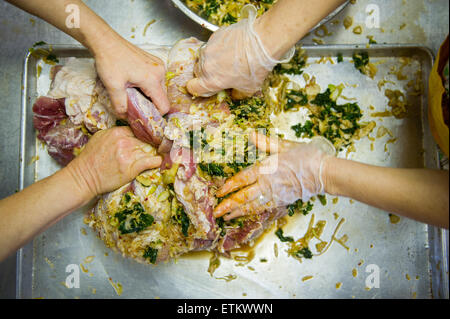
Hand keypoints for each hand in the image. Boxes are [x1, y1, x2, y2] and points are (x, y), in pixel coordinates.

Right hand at [65, 126, 161, 197]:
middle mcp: (124, 142)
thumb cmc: (90, 159)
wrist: (83, 178)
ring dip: (154, 152)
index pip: (137, 129)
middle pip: (145, 139)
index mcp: (116, 133)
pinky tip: (158, 161)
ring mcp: (128, 155)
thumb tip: (128, 132)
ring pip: (149, 150)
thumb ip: (115, 133)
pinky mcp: (131, 168)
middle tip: (155, 147)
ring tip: (158, 154)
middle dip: (150, 143)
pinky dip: (156, 161)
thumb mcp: (100, 138)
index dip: (143, 134)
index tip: (148, 138)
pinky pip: (150, 161)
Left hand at [93, 36, 169, 117]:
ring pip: (159, 89)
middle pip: (162, 97)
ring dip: (148, 94)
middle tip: (134, 104)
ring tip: (133, 91)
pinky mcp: (154, 61)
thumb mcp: (113, 86)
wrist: (105, 40)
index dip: (155, 114)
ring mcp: (159, 65)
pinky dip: (148, 85)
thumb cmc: (109, 61)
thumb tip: (124, 116)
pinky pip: (156, 79)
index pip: (164, 106)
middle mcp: (160, 72)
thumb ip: (120, 105)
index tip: (143, 115)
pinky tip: (134, 81)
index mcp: (153, 79)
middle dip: (150, 104)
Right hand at [187, 5, 293, 98]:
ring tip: (226, 59)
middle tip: (221, 73)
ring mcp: (208, 49)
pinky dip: (217, 48)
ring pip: (203, 58)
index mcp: (211, 81)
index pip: (192, 87)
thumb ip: (237, 94)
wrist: (262, 42)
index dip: (198, 88)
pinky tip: (230, 48)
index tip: (206, 87)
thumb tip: (234, 94)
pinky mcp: (214, 36)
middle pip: (197, 72)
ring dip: (211, 60)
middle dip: (207, 74)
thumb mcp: (249, 89)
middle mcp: (205, 65)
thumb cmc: (255, 67)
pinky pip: (211, 45)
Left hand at [213, 133, 334, 219]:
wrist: (324, 173)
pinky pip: (264, 209)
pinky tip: (246, 214)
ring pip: (252, 206)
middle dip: (228, 205)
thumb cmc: (306, 156)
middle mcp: (268, 184)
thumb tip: (251, 134)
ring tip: (227, 217)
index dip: (229, 187)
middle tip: (216, 212)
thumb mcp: (284, 146)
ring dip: (238, 212)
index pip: (242, 179)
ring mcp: (275, 195)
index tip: (219, 193)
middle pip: (244, 197)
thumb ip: (265, 143)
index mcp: (266, 169)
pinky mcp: (282, 201)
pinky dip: (253, 213)